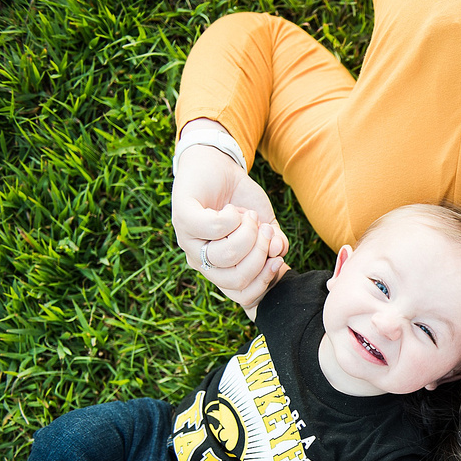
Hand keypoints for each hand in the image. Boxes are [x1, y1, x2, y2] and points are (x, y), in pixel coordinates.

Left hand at [170, 123, 289, 306]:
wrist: (219, 165)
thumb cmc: (242, 199)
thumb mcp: (265, 225)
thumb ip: (275, 243)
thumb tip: (278, 252)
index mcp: (219, 269)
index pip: (242, 295)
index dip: (265, 281)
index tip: (278, 258)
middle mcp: (200, 260)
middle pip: (236, 277)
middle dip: (259, 254)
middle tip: (264, 231)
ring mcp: (187, 241)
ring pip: (224, 255)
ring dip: (247, 232)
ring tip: (248, 216)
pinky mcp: (182, 217)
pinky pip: (212, 228)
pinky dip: (231, 217)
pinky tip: (231, 208)